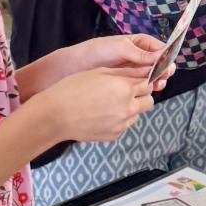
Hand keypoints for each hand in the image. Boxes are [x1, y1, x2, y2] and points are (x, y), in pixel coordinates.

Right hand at [39, 67, 154, 142]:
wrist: (56, 115)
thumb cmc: (73, 89)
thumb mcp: (99, 72)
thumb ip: (125, 72)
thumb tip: (144, 70)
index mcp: (125, 88)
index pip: (148, 83)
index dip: (143, 81)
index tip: (136, 80)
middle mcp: (127, 107)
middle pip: (149, 101)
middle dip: (141, 96)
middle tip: (125, 92)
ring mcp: (122, 124)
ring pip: (137, 114)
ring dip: (130, 108)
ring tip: (109, 104)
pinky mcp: (115, 135)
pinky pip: (124, 126)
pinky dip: (118, 120)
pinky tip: (102, 115)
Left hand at [64, 34, 171, 89]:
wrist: (75, 67)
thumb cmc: (95, 52)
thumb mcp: (119, 48)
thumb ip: (140, 53)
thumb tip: (161, 55)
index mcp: (138, 44)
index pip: (159, 48)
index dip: (166, 55)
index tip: (168, 62)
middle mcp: (138, 57)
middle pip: (159, 64)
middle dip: (163, 69)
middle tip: (164, 75)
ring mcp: (134, 71)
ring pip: (153, 76)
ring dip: (157, 80)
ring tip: (157, 83)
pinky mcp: (127, 83)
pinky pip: (142, 85)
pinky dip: (147, 87)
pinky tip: (148, 89)